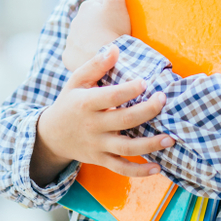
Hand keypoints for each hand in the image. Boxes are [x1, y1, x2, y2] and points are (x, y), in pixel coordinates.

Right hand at [31, 46, 175, 186]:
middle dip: (147, 111)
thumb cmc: (69, 103)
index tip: (145, 82)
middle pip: (124, 120)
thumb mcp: (76, 81)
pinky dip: (140, 172)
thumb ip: (95, 65)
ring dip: (150, 145)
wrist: (51, 136)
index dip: (130, 89)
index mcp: (86, 103)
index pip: (111, 96)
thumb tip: (115, 49)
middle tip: (163, 100)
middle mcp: (92, 126)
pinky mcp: (101, 159)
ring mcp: (97, 145)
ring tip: (170, 138)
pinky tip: (157, 168)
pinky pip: (121, 169)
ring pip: (127, 148)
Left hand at [62, 0, 130, 71]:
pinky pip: (78, 55)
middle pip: (92, 23)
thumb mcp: (116, 3)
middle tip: (116, 36)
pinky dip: (86, 56)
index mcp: (86, 8)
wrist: (103, 60)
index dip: (113, 13)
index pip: (101, 6)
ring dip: (94, 42)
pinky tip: (97, 59)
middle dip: (101, 27)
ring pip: (84, 39)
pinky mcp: (68, 57)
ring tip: (108, 49)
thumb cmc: (112, 30)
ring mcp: (70, 40)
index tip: (121, 21)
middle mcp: (75, 22)